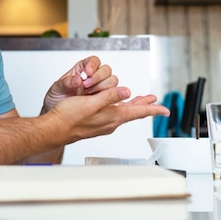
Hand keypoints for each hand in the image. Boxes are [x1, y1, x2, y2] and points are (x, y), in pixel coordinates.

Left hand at [41, 56, 117, 112]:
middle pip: (106, 70)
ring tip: (89, 94)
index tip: (88, 72)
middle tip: (86, 86)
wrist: (57, 117)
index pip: (94, 61)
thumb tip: (77, 79)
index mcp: (81, 70)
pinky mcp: (103, 100)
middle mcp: (92, 78)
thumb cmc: (56, 100)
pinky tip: (98, 101)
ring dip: (103, 87)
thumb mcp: (56, 89)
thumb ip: (65, 83)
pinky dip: (109, 96)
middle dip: (98, 77)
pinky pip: (113, 95)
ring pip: (112, 81)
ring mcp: (98, 89)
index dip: (93, 64)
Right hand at [46, 84, 169, 141]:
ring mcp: (104, 123)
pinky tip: (119, 105)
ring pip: (124, 113)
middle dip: (145, 105)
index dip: (153, 109)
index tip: (165, 109)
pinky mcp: (96, 123)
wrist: (55, 129)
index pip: (138, 112)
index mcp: (112, 116)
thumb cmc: (69, 117)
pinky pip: (114, 114)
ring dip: (133, 105)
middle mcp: (110, 122)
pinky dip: (121, 107)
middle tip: (155, 101)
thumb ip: (110, 96)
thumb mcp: (91, 103)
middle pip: (133, 112)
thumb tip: (127, 92)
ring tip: (141, 100)